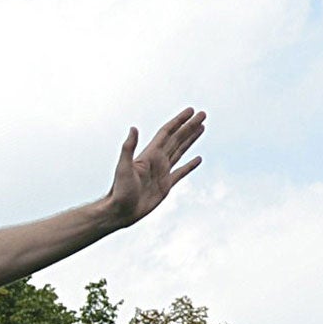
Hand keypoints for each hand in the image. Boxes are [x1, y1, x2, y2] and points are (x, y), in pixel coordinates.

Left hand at [105, 107, 205, 227]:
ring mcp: (162, 172)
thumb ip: (128, 148)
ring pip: (180, 151)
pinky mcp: (165, 186)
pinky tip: (198, 159)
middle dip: (189, 126)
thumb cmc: (119, 191)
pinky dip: (190, 165)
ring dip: (191, 139)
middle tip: (203, 114)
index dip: (179, 121)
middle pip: (177, 139)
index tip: (191, 111)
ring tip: (202, 128)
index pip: (167, 133)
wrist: (119, 212)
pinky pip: (181, 172)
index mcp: (149, 155)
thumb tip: (133, 128)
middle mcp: (157, 161)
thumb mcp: (123, 168)